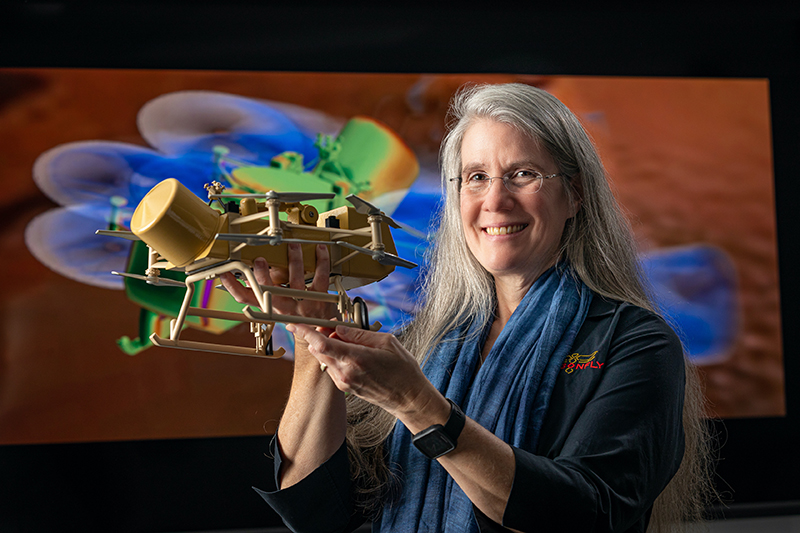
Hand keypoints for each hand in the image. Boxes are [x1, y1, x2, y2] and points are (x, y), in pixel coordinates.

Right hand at [220, 243, 337, 320]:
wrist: (321, 332)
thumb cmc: (296, 315)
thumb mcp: (275, 306)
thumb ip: (263, 291)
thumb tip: (248, 273)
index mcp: (269, 306)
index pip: (245, 298)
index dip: (233, 286)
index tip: (225, 272)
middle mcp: (283, 307)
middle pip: (268, 292)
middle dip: (262, 276)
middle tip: (258, 261)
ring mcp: (302, 303)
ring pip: (296, 280)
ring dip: (294, 260)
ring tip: (292, 246)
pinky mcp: (320, 298)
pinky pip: (320, 276)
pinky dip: (321, 261)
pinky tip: (319, 249)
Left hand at [287, 323, 444, 422]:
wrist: (408, 398)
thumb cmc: (403, 369)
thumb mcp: (387, 342)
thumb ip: (359, 334)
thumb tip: (338, 327)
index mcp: (356, 358)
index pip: (322, 343)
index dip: (305, 332)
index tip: (294, 324)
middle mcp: (346, 372)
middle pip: (319, 350)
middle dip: (319, 335)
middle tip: (332, 326)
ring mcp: (344, 382)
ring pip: (324, 359)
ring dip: (328, 346)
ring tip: (348, 341)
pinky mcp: (345, 388)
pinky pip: (332, 368)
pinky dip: (335, 357)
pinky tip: (352, 354)